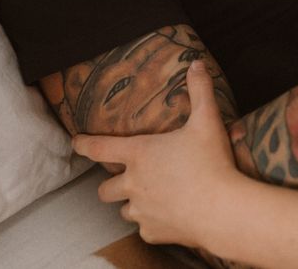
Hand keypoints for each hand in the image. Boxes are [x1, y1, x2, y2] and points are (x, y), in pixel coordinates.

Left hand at [72, 62, 241, 247]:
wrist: (223, 210)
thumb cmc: (212, 163)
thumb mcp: (207, 121)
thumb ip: (200, 91)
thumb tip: (197, 64)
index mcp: (140, 154)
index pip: (100, 148)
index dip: (83, 144)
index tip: (75, 143)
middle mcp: (133, 184)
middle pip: (105, 188)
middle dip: (110, 184)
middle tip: (123, 180)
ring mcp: (141, 211)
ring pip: (124, 210)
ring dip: (132, 204)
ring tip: (150, 198)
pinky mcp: (153, 232)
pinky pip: (145, 229)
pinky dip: (152, 224)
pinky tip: (168, 218)